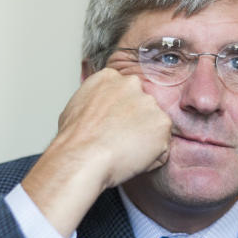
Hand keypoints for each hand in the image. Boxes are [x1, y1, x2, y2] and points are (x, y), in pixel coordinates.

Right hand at [21, 68, 171, 236]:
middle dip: (136, 123)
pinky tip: (133, 159)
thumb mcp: (76, 108)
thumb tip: (98, 111)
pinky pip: (163, 146)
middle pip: (142, 106)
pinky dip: (152, 157)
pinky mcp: (162, 123)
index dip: (121, 113)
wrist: (83, 156)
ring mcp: (149, 103)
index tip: (113, 126)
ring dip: (145, 140)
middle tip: (119, 141)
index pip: (125, 93)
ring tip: (123, 152)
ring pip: (154, 126)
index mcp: (109, 77)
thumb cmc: (74, 139)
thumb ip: (95, 102)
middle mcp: (132, 84)